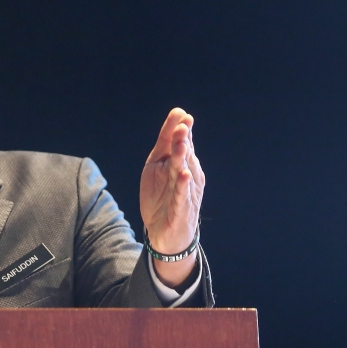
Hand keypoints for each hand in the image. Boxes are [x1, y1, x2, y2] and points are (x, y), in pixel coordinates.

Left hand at [139, 108, 204, 285]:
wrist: (165, 233)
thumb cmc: (162, 197)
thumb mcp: (158, 168)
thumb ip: (165, 145)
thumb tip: (176, 117)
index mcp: (183, 165)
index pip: (183, 144)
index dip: (180, 130)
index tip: (180, 115)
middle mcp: (188, 177)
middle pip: (185, 157)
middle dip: (183, 141)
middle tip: (182, 126)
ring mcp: (186, 193)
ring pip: (184, 173)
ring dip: (183, 159)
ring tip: (182, 144)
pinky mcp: (181, 209)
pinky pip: (182, 196)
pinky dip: (183, 186)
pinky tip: (185, 175)